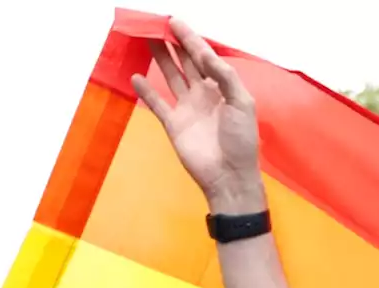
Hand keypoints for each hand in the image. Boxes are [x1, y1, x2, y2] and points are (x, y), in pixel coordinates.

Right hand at [131, 19, 263, 211]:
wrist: (229, 176)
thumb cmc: (241, 140)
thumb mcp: (242, 103)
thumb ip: (224, 76)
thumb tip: (204, 55)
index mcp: (222, 87)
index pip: (204, 56)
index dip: (190, 38)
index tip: (175, 21)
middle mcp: (203, 94)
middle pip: (185, 62)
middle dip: (173, 43)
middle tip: (157, 24)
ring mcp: (187, 108)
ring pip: (171, 76)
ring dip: (160, 58)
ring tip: (146, 38)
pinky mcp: (174, 124)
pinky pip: (157, 103)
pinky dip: (146, 91)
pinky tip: (136, 76)